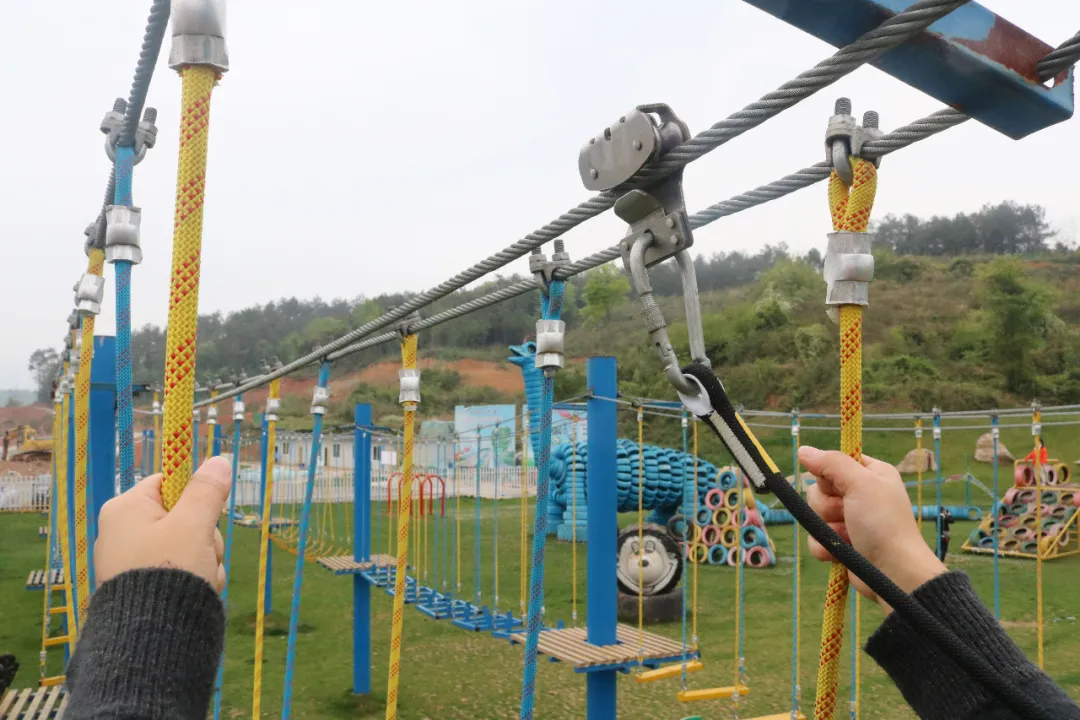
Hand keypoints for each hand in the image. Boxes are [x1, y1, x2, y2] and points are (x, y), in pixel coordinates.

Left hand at [94, 456, 230, 590]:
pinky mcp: (140, 586)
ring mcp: (130, 560)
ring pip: (185, 544)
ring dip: (204, 558)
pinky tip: (196, 591)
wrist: (153, 635)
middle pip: (181, 515)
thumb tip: (220, 460)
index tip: (206, 514)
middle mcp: (121, 531)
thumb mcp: (194, 525)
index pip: (167, 483)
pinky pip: (176, 568)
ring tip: (201, 576)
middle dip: (203, 535)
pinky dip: (192, 577)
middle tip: (202, 551)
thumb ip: (207, 491)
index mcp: (125, 509)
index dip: (194, 496)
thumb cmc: (169, 569)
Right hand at [799, 446, 945, 612]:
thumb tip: (804, 450)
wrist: (893, 572)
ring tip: (850, 536)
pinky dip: (825, 546)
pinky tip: (841, 552)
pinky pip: (816, 538)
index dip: (830, 474)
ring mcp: (850, 520)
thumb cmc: (883, 523)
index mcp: (871, 474)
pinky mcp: (841, 543)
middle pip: (819, 490)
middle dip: (828, 506)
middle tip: (847, 513)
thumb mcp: (860, 484)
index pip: (834, 462)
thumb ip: (831, 463)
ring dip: (828, 528)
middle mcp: (860, 495)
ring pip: (815, 515)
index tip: (839, 485)